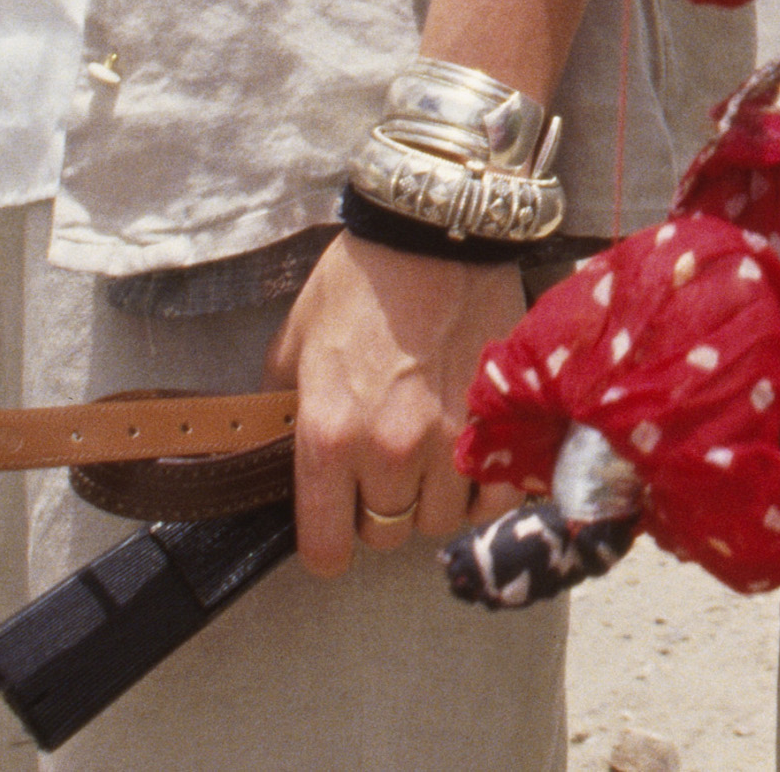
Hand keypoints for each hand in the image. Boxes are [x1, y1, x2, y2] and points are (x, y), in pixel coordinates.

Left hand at [273, 231, 535, 577]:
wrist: (437, 233)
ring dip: (433, 500)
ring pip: (441, 520)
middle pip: (386, 533)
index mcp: (328, 435)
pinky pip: (496, 496)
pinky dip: (485, 489)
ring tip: (431, 463)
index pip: (326, 546)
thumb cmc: (361, 281)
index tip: (333, 534)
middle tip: (384, 475)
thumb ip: (285, 406)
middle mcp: (389, 450)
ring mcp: (452, 439)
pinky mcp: (501, 422)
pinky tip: (474, 461)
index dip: (327, 547)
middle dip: (381, 511)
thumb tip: (278, 446)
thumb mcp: (295, 341)